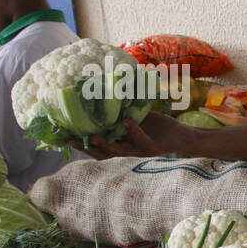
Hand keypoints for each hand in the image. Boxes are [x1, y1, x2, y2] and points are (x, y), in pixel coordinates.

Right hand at [75, 112, 193, 159]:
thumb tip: (101, 94)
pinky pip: (141, 141)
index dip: (82, 145)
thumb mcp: (136, 117)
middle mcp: (128, 151)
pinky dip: (133, 131)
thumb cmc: (157, 126)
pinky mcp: (153, 149)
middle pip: (103, 153)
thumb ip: (120, 111)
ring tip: (94, 136)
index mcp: (121, 144)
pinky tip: (125, 122)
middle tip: (72, 139)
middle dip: (87, 147)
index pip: (98, 148)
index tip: (65, 137)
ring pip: (119, 151)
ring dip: (106, 144)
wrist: (181, 135)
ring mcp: (140, 151)